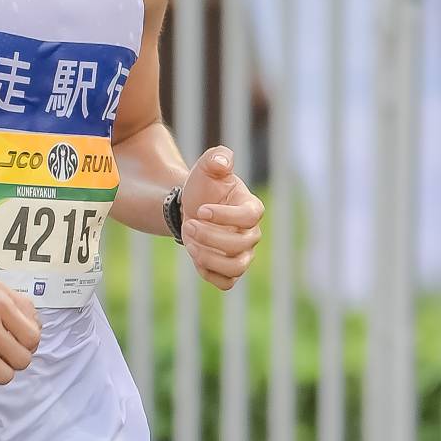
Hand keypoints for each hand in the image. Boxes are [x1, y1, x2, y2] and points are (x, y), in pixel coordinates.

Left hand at [178, 145, 263, 291]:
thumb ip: (217, 158)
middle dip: (209, 237)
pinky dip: (209, 273)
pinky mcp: (230, 270)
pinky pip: (226, 282)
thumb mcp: (207, 166)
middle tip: (188, 224)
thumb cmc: (204, 186)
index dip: (226, 216)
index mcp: (252, 207)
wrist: (192, 207)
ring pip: (236, 268)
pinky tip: (195, 254)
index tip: (202, 210)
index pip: (250, 217)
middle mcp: (252, 234)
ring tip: (189, 240)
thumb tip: (223, 163)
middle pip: (240, 245)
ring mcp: (243, 254)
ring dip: (208, 257)